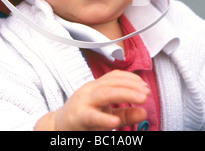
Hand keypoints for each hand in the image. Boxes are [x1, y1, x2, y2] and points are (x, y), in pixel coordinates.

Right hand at [35, 70, 149, 130]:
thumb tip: (144, 112)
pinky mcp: (78, 118)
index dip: (131, 79)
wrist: (58, 127)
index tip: (144, 86)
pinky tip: (115, 122)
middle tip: (146, 93)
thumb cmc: (83, 119)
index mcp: (95, 87)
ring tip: (141, 99)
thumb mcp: (106, 115)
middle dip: (131, 86)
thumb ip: (125, 114)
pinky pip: (92, 117)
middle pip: (111, 84)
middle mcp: (89, 91)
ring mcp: (83, 103)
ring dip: (125, 94)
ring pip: (104, 94)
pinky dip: (104, 119)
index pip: (114, 77)